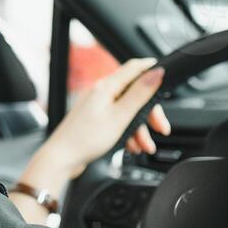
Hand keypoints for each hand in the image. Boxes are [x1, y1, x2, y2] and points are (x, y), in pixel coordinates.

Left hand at [38, 57, 171, 178]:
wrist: (62, 159)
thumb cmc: (85, 138)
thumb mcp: (120, 116)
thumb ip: (140, 94)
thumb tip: (156, 72)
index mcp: (106, 87)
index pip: (134, 68)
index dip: (151, 69)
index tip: (166, 74)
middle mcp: (101, 93)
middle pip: (134, 94)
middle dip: (150, 113)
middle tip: (160, 128)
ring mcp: (97, 106)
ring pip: (128, 111)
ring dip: (140, 128)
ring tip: (145, 146)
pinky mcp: (96, 120)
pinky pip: (118, 121)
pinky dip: (128, 133)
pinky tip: (131, 146)